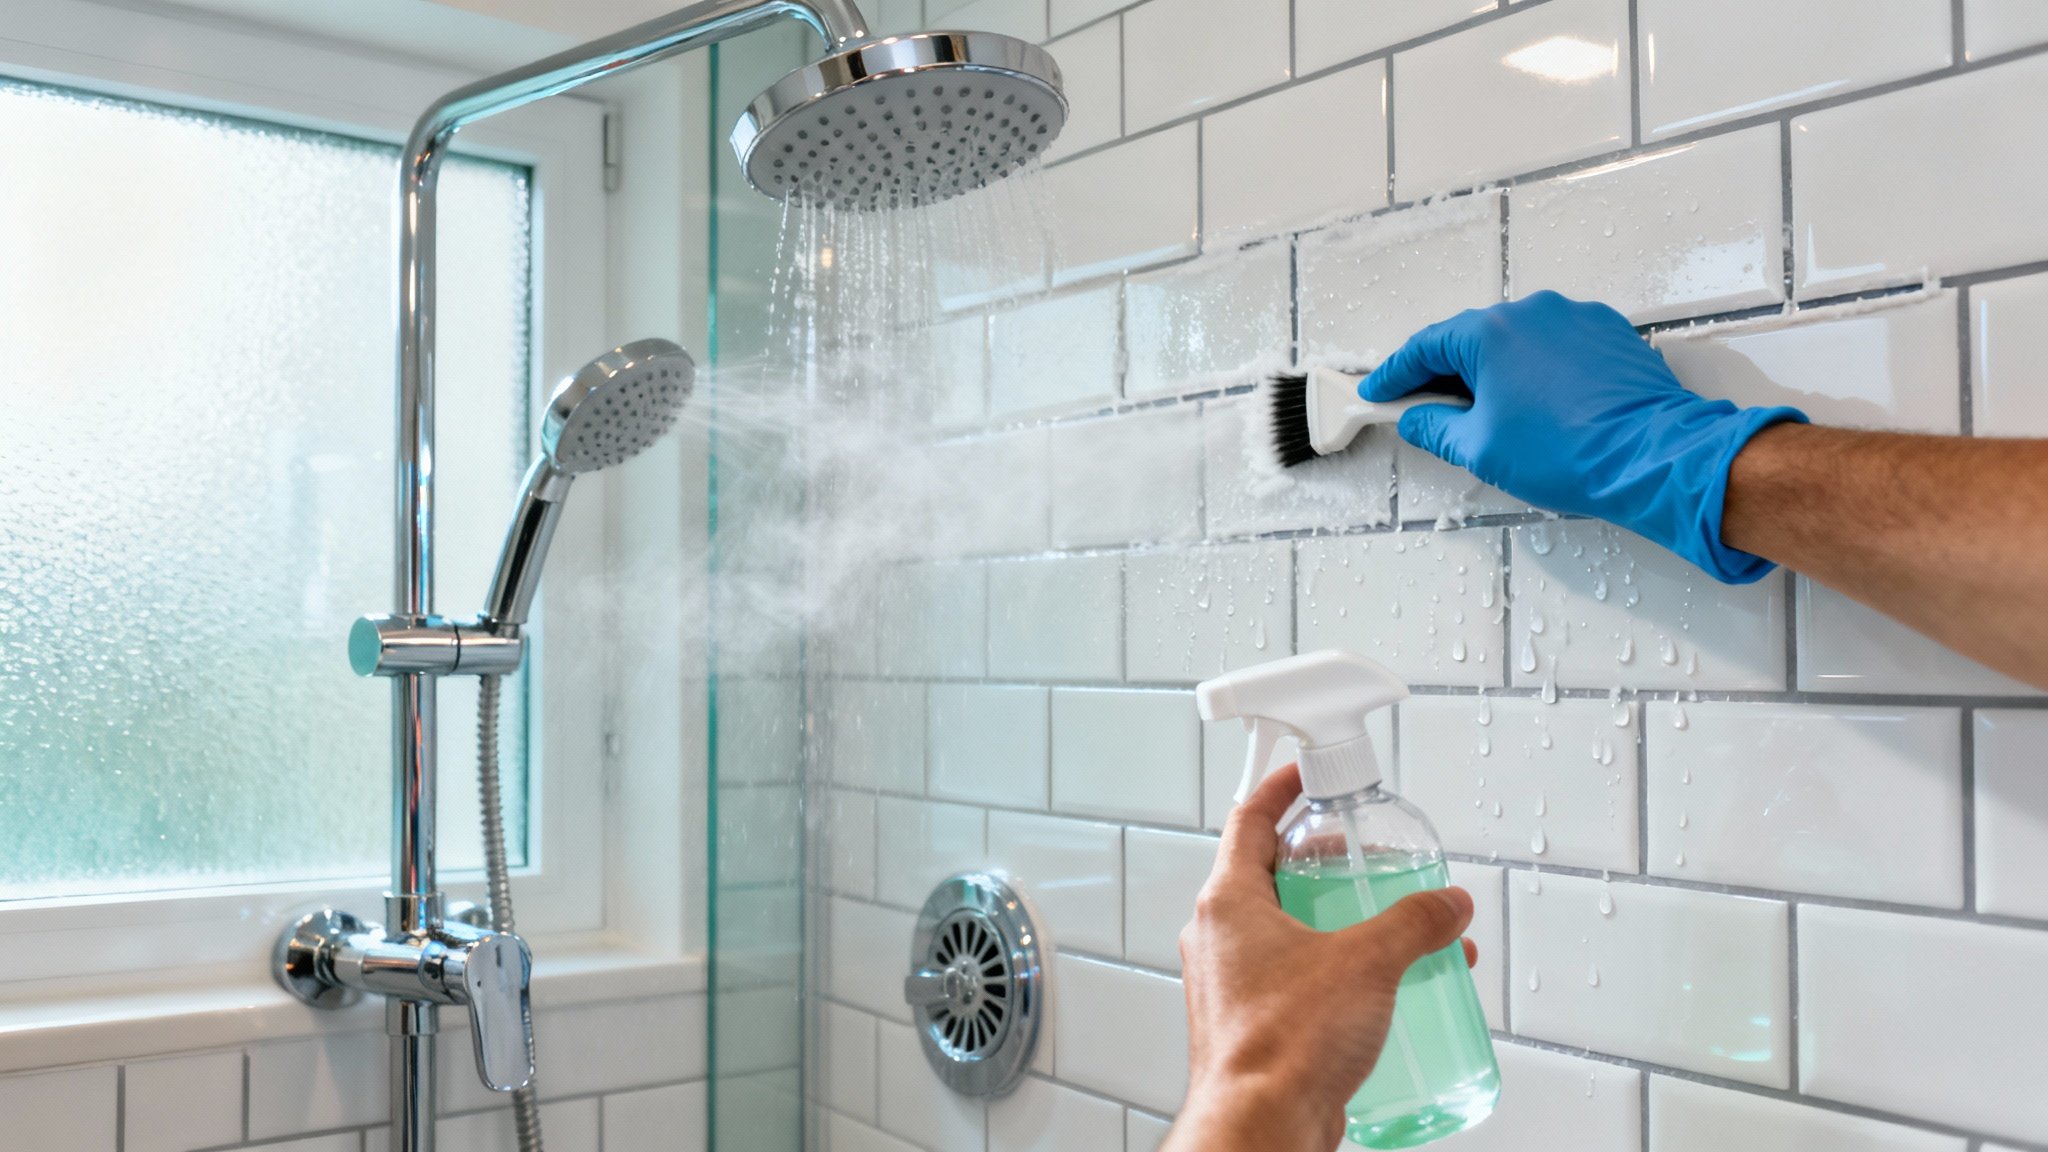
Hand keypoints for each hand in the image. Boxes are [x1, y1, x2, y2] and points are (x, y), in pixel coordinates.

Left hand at [1164, 766, 1475, 1151]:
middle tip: (1367, 859)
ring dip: (1340, 924)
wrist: (1263, 1127)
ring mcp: (1232, 985)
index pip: (1248, 819)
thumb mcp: (1367, 962)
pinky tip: (1384, 989)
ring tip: (1395, 931)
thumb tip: (1445, 905)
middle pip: (1272, 875)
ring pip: (1288, 932)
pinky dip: (1337, 971)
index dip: (1281, 789)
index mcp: (1228, 903)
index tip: (1306, 773)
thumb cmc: (1284, 1045)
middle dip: (1327, 865)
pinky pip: (1296, 981)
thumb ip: (1414, 923)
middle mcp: (1220, 939)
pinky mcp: (1253, 1025)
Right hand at [1361, 290, 1805, 583]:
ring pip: (1517, 341)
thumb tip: (1417, 420)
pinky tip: (1538, 404)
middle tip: (1428, 407)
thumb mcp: (1480, 449)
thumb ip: (1435, 429)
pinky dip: (1537, 369)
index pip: (1425, 347)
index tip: (1379, 392)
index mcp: (1491, 333)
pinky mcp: (1609, 333)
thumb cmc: (1568, 453)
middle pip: (1471, 338)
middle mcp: (1533, 312)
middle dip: (1446, 373)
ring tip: (1490, 413)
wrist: (1652, 456)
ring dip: (1495, 371)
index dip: (1395, 375)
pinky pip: (1557, 345)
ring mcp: (1576, 318)